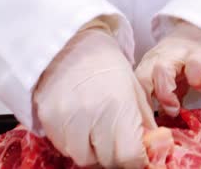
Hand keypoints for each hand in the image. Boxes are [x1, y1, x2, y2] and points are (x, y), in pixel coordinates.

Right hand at [33, 24, 155, 167]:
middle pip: (106, 162)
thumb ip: (143, 121)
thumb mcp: (134, 88)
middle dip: (116, 157)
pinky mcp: (48, 120)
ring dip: (93, 152)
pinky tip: (80, 125)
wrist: (70, 43)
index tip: (138, 154)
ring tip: (97, 132)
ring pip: (83, 158)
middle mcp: (91, 117)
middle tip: (118, 143)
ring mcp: (66, 121)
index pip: (129, 157)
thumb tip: (153, 148)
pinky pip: (64, 147)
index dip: (136, 160)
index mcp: (118, 108)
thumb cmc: (106, 63)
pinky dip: (74, 143)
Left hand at [135, 21, 200, 116]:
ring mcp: (179, 54)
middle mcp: (160, 58)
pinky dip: (196, 78)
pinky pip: (195, 64)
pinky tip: (199, 86)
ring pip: (163, 68)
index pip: (137, 85)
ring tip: (176, 107)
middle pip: (144, 76)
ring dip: (166, 91)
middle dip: (147, 100)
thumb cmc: (180, 60)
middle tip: (158, 116)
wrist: (199, 30)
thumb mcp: (170, 79)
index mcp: (149, 66)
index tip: (146, 127)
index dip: (139, 106)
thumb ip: (165, 99)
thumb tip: (159, 121)